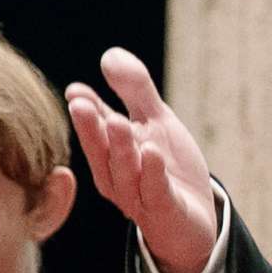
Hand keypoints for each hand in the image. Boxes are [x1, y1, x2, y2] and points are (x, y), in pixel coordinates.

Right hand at [64, 48, 221, 272]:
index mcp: (110, 155)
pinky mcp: (164, 213)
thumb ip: (135, 89)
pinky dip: (153, 174)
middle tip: (82, 104)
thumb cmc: (168, 169)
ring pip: (125, 174)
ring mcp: (139, 198)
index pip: (95, 131)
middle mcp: (117, 178)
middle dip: (92, 129)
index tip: (77, 92)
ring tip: (118, 123)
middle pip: (103, 153)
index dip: (86, 112)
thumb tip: (109, 55)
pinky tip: (152, 153)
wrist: (194, 217)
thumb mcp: (156, 122)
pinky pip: (156, 193)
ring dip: (121, 149)